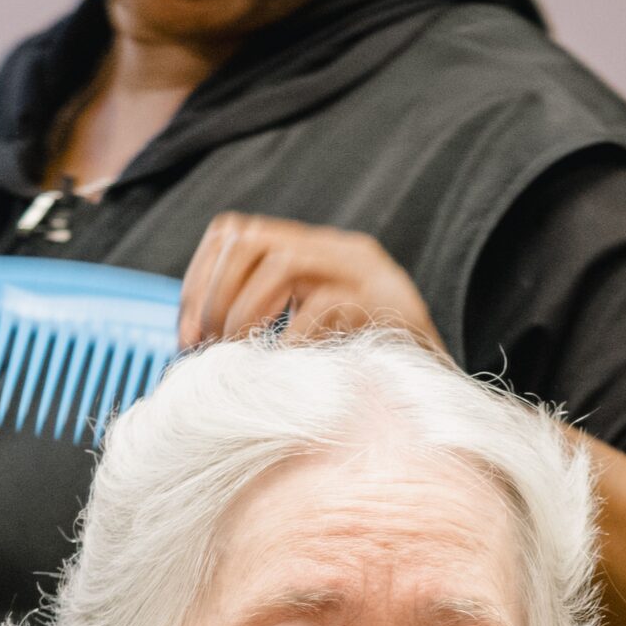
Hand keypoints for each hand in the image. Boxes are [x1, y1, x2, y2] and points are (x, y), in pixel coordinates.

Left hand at [178, 214, 446, 355]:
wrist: (440, 393)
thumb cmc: (368, 373)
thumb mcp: (311, 337)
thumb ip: (269, 321)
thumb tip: (197, 340)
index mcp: (315, 251)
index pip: (236, 232)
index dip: (199, 279)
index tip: (186, 334)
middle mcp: (337, 250)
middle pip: (251, 238)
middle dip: (216, 294)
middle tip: (207, 346)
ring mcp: (363, 273)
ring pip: (281, 264)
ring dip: (246, 314)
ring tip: (241, 356)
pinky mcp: (382, 305)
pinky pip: (321, 310)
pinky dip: (292, 342)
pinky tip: (283, 369)